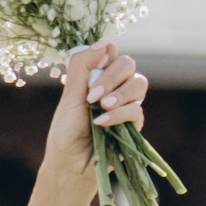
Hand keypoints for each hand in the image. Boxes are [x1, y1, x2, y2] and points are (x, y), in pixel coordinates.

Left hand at [46, 40, 150, 172]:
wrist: (70, 162)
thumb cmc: (67, 130)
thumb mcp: (70, 95)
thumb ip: (83, 67)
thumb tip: (105, 43)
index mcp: (98, 77)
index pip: (112, 53)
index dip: (106, 57)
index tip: (94, 70)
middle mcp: (115, 87)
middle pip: (128, 64)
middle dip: (111, 77)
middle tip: (92, 96)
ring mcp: (127, 104)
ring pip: (138, 83)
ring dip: (119, 94)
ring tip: (100, 107)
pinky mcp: (135, 124)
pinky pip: (137, 109)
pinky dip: (119, 114)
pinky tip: (102, 123)